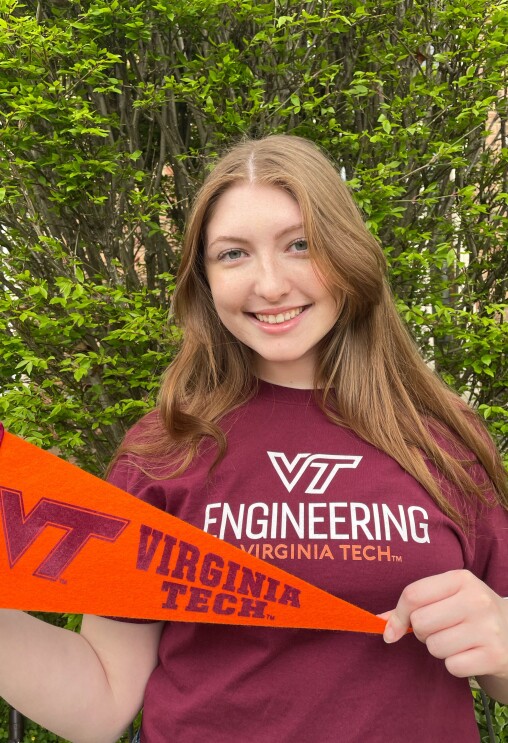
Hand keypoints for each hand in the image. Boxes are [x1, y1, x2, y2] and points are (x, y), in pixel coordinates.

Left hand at [381, 570, 507, 679]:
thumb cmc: (470, 612)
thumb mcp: (447, 597)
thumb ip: (412, 606)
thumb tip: (378, 622)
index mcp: (461, 579)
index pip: (413, 594)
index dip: (398, 615)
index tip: (395, 628)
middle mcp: (477, 600)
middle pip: (421, 622)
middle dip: (423, 632)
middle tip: (440, 629)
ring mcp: (488, 628)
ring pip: (434, 646)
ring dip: (439, 648)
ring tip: (457, 640)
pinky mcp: (494, 655)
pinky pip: (452, 666)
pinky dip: (455, 664)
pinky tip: (469, 653)